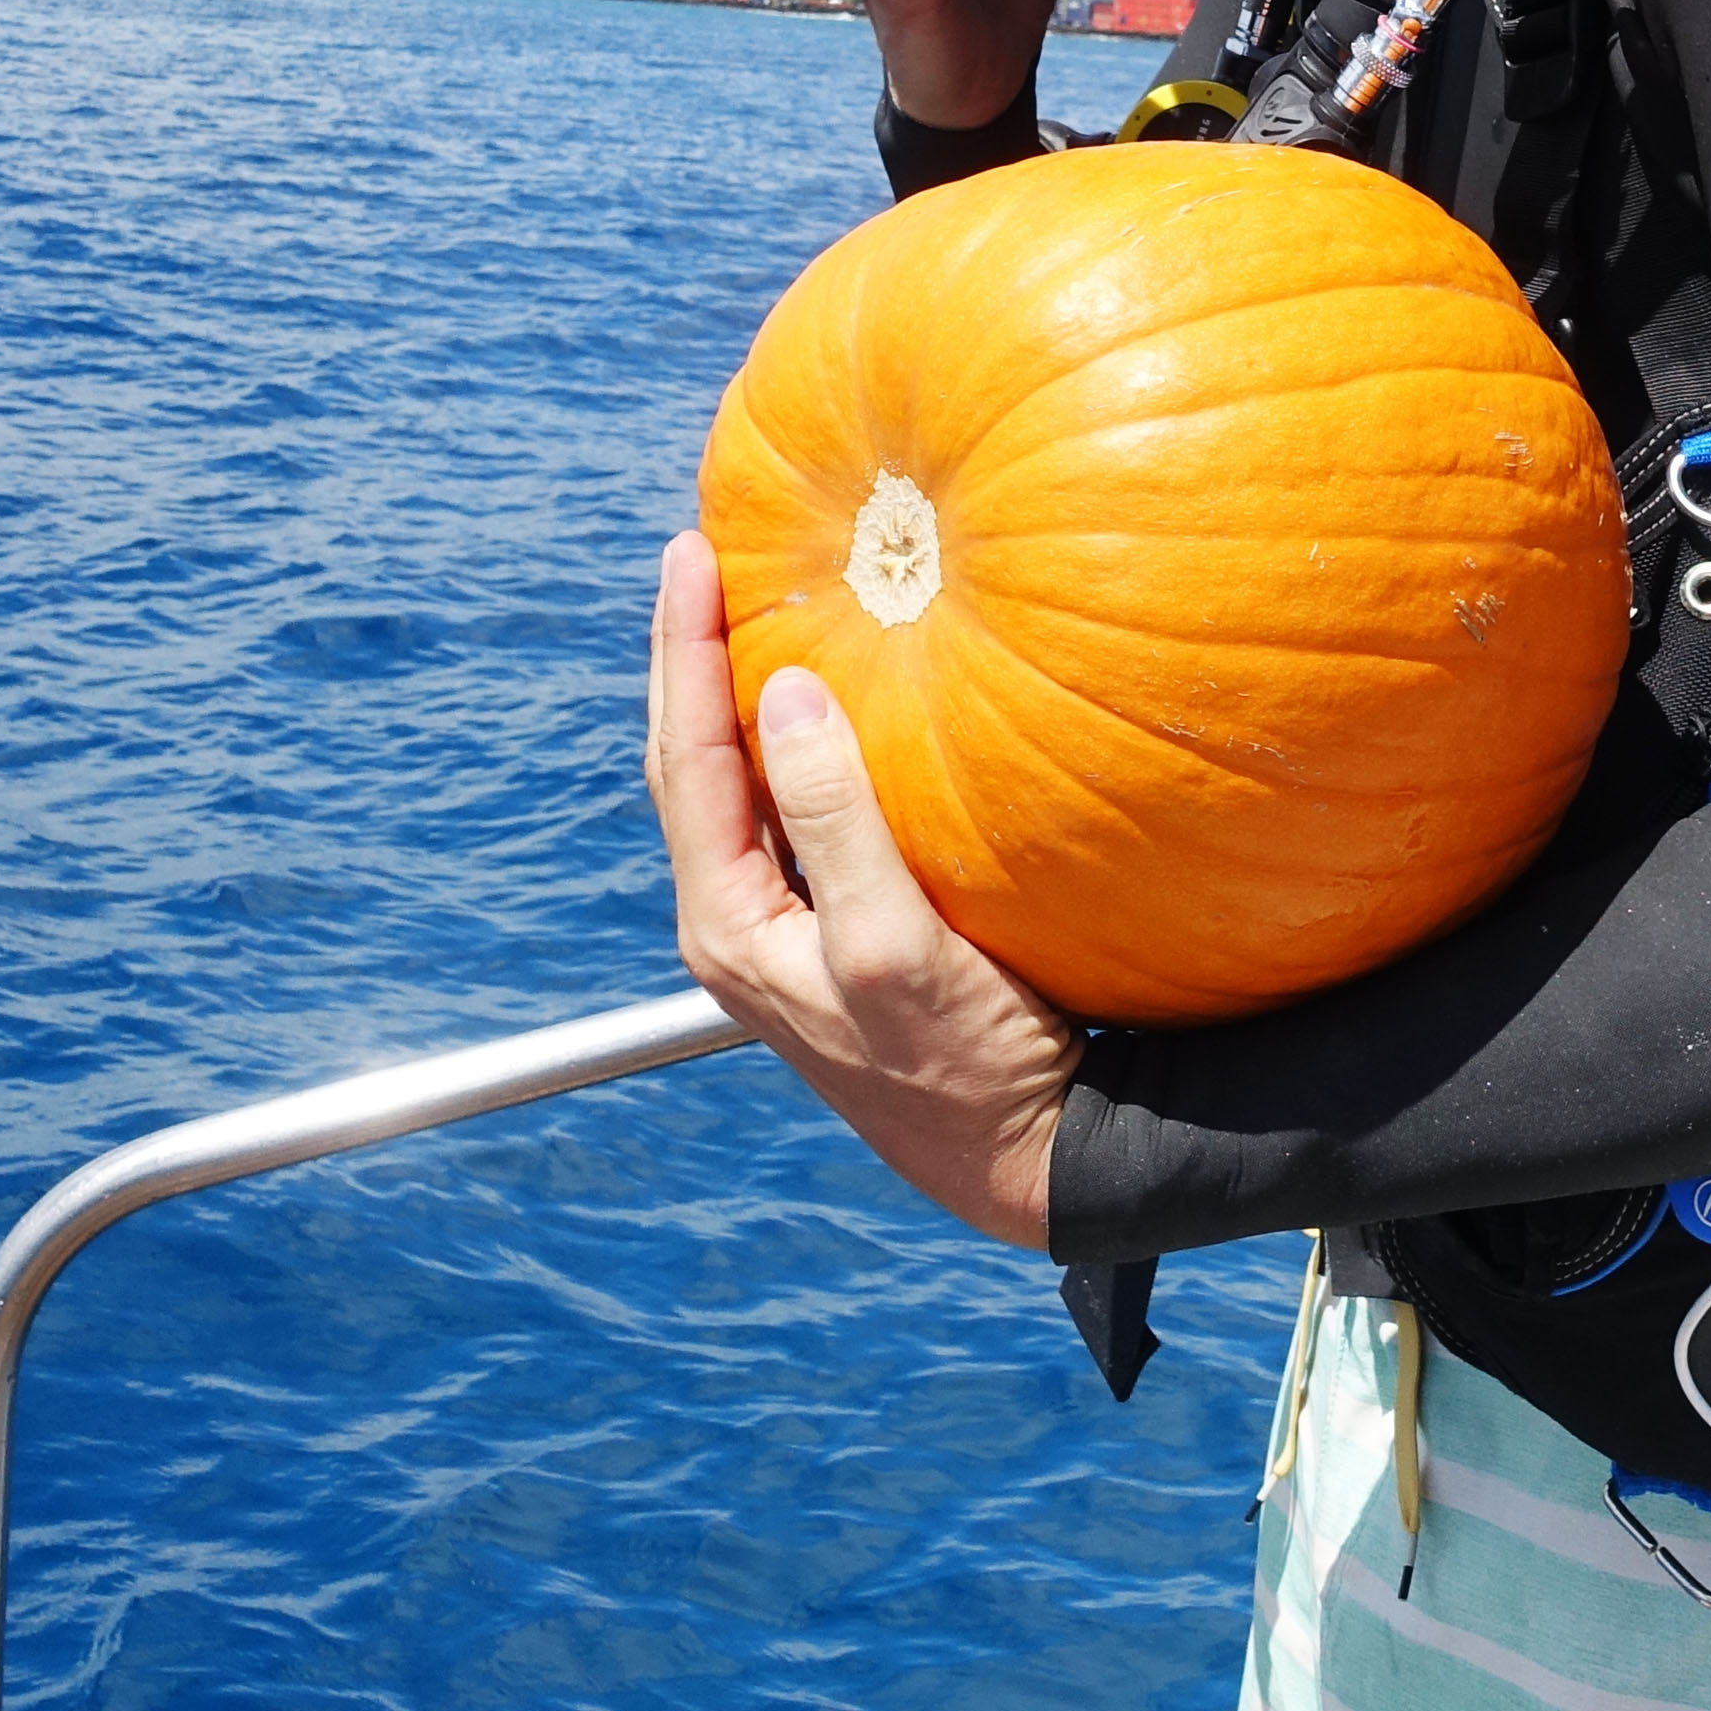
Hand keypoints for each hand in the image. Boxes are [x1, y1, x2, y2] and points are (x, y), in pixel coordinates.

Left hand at [640, 532, 1072, 1248]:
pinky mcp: (841, 928)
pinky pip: (796, 811)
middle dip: (690, 657)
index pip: (684, 758)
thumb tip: (787, 695)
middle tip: (700, 554)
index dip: (684, 649)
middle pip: (691, 763)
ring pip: (737, 786)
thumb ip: (836, 820)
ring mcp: (788, 928)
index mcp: (729, 925)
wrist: (1026, 1161)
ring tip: (750, 603)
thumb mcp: (892, 941)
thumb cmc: (963, 1065)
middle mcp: (740, 924)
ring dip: (735, 695)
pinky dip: (797, 741)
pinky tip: (830, 700)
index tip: (691, 550)